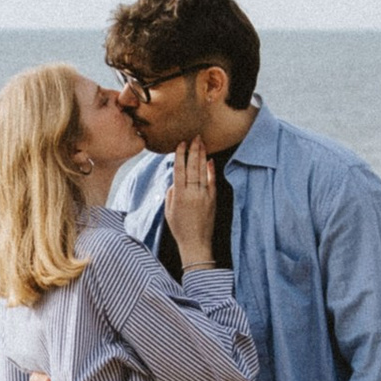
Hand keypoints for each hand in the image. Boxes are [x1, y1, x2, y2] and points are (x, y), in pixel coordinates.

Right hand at [164, 133, 217, 268]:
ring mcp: (203, 196)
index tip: (181, 143)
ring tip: (202, 143)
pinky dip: (211, 170)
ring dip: (202, 156)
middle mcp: (192, 193)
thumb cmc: (179, 228)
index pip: (179, 169)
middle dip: (194, 150)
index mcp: (179, 195)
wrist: (196, 243)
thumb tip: (177, 180)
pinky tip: (210, 160)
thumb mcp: (168, 210)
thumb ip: (171, 192)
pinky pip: (211, 182)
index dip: (180, 155)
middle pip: (193, 167)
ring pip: (202, 171)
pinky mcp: (212, 200)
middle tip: (195, 137)